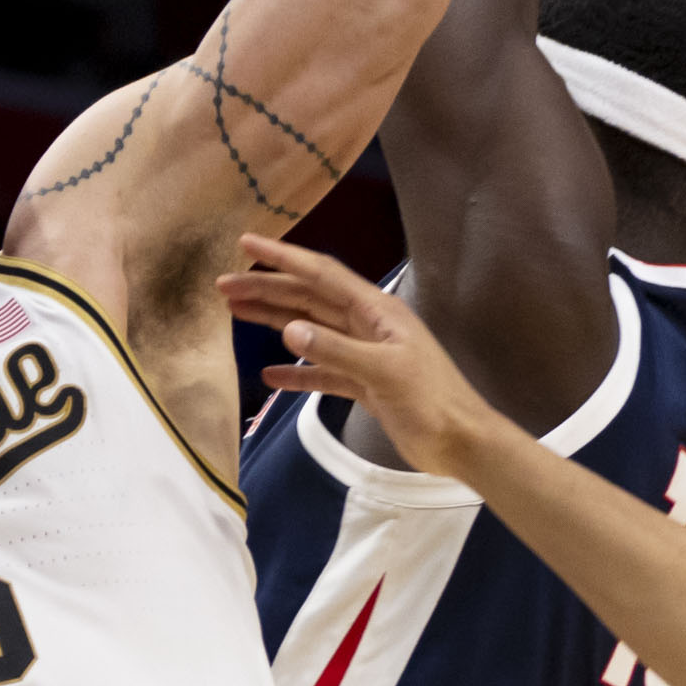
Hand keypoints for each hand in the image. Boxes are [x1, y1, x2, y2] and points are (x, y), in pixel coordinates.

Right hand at [217, 233, 505, 479]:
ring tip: (235, 313)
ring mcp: (365, 354)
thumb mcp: (383, 372)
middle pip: (309, 299)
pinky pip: (322, 371)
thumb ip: (335, 350)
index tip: (246, 243)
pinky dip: (296, 371)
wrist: (461, 442)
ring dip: (275, 321)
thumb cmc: (431, 401)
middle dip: (267, 289)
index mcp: (376, 310)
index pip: (321, 274)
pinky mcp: (363, 384)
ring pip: (311, 330)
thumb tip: (288, 328)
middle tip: (223, 286)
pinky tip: (269, 375)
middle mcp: (367, 325)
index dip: (283, 257)